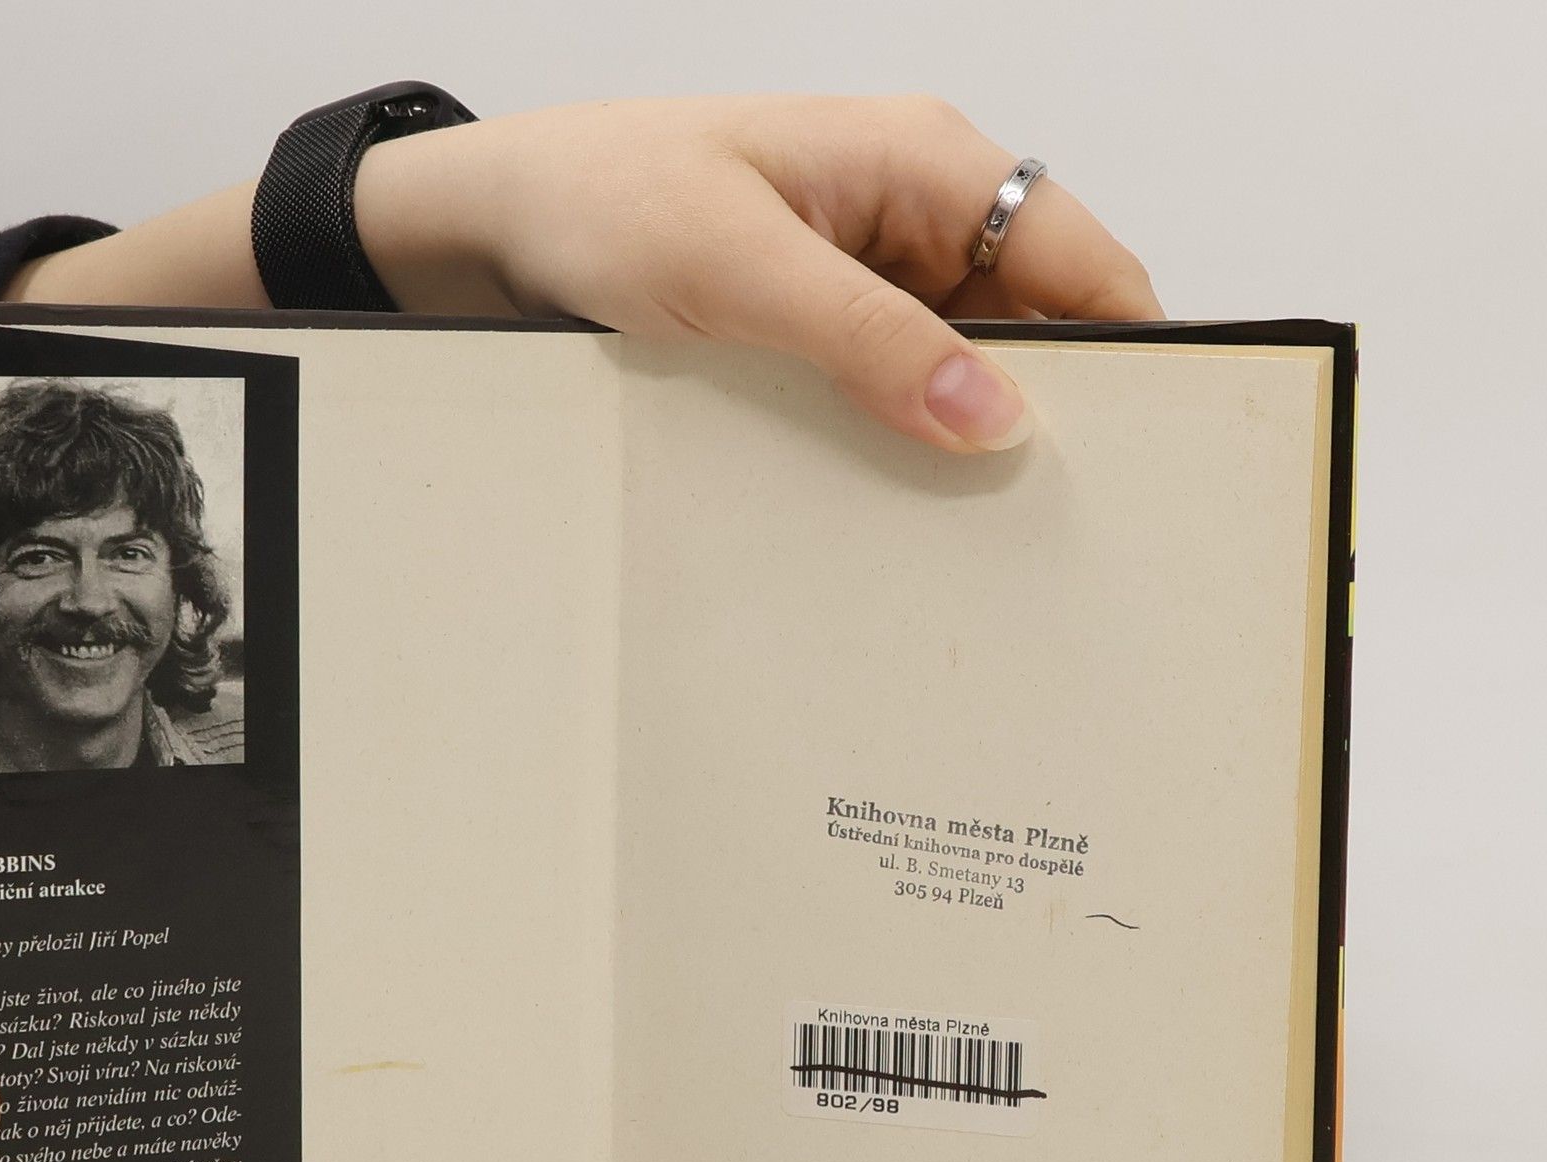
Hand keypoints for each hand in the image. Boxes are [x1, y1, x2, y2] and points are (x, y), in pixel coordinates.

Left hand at [356, 93, 1164, 452]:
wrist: (511, 223)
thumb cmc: (607, 201)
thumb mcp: (738, 273)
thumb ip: (868, 340)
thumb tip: (992, 412)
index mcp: (924, 161)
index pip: (1078, 257)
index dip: (1123, 352)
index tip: (1129, 454)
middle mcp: (916, 212)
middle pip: (1037, 319)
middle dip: (1044, 409)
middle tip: (1034, 516)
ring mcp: (874, 270)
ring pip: (968, 362)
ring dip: (963, 431)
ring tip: (958, 520)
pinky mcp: (830, 321)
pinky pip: (898, 384)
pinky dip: (903, 435)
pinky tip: (890, 494)